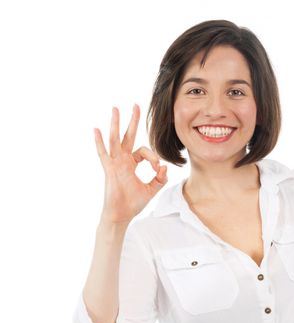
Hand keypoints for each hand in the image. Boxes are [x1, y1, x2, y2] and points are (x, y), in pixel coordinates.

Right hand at [94, 104, 167, 223]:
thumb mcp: (151, 189)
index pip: (144, 152)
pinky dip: (99, 142)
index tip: (158, 169)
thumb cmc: (133, 203)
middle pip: (128, 136)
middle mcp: (122, 160)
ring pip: (115, 140)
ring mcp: (115, 163)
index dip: (154, 158)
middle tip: (135, 105)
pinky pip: (103, 154)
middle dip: (132, 121)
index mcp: (131, 163)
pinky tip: (96, 129)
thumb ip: (160, 179)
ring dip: (116, 124)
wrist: (121, 215)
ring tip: (116, 108)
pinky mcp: (109, 170)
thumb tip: (165, 168)